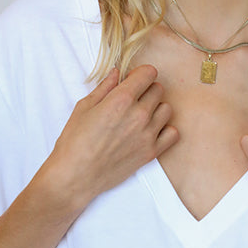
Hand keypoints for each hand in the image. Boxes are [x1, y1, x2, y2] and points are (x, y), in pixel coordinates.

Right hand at [48, 65, 178, 206]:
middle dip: (146, 90)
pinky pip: (173, 133)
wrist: (76, 175)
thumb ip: (104, 87)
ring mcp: (148, 134)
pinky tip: (151, 131)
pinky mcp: (151, 152)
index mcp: (121, 99)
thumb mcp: (84, 107)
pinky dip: (165, 130)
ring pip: (167, 109)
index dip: (141, 74)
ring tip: (141, 116)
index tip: (133, 80)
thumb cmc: (74, 141)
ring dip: (156, 109)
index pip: (149, 73)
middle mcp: (139, 114)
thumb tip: (117, 72)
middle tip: (133, 100)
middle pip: (158, 89)